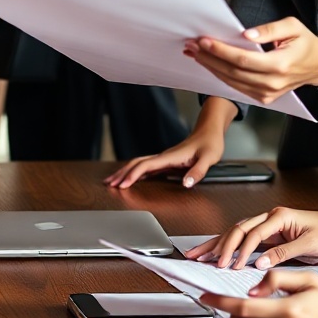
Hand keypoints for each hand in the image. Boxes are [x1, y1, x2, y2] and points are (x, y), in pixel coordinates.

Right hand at [107, 101, 233, 191]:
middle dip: (121, 174)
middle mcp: (163, 157)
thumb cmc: (209, 144)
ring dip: (124, 172)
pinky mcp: (165, 161)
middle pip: (136, 163)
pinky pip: (145, 167)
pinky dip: (134, 173)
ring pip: (138, 164)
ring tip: (112, 181)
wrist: (209, 133)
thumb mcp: (208, 158)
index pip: (146, 166)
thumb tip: (186, 184)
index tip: (123, 185)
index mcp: (170, 157)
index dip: (133, 175)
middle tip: (108, 184)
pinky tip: (130, 178)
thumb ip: (198, 171)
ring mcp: (163, 159)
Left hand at [186, 18, 317, 103]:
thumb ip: (269, 29)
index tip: (203, 40)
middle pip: (233, 72)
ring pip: (231, 82)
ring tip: (194, 53)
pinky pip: (237, 88)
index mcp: (281, 65)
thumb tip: (245, 34)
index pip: (243, 59)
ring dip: (210, 67)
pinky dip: (220, 76)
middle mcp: (273, 83)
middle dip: (209, 58)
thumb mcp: (292, 26)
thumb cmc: (304, 42)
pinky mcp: (264, 98)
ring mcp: (268, 94)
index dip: (221, 51)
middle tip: (191, 45)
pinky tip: (209, 64)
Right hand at [195, 194, 317, 267]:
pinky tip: (216, 253)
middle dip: (220, 245)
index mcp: (280, 216)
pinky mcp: (268, 233)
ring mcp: (267, 224)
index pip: (253, 233)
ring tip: (199, 254)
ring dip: (217, 244)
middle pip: (238, 229)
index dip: (241, 250)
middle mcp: (270, 217)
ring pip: (235, 232)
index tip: (233, 265)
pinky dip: (228, 246)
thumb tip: (260, 263)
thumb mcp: (309, 245)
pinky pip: (243, 239)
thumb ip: (284, 253)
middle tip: (208, 261)